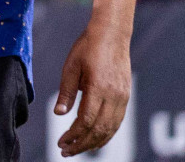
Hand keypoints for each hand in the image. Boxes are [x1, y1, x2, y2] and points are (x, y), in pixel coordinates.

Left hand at [54, 20, 131, 155]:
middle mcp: (114, 96)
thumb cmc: (87, 48)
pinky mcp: (126, 97)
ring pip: (111, 129)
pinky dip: (106, 134)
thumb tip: (59, 114)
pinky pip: (117, 122)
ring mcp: (123, 97)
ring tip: (78, 149)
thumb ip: (66, 92)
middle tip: (66, 152)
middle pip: (99, 130)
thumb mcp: (70, 66)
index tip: (61, 142)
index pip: (86, 121)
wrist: (111, 34)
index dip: (73, 135)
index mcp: (98, 88)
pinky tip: (94, 139)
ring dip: (95, 142)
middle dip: (82, 144)